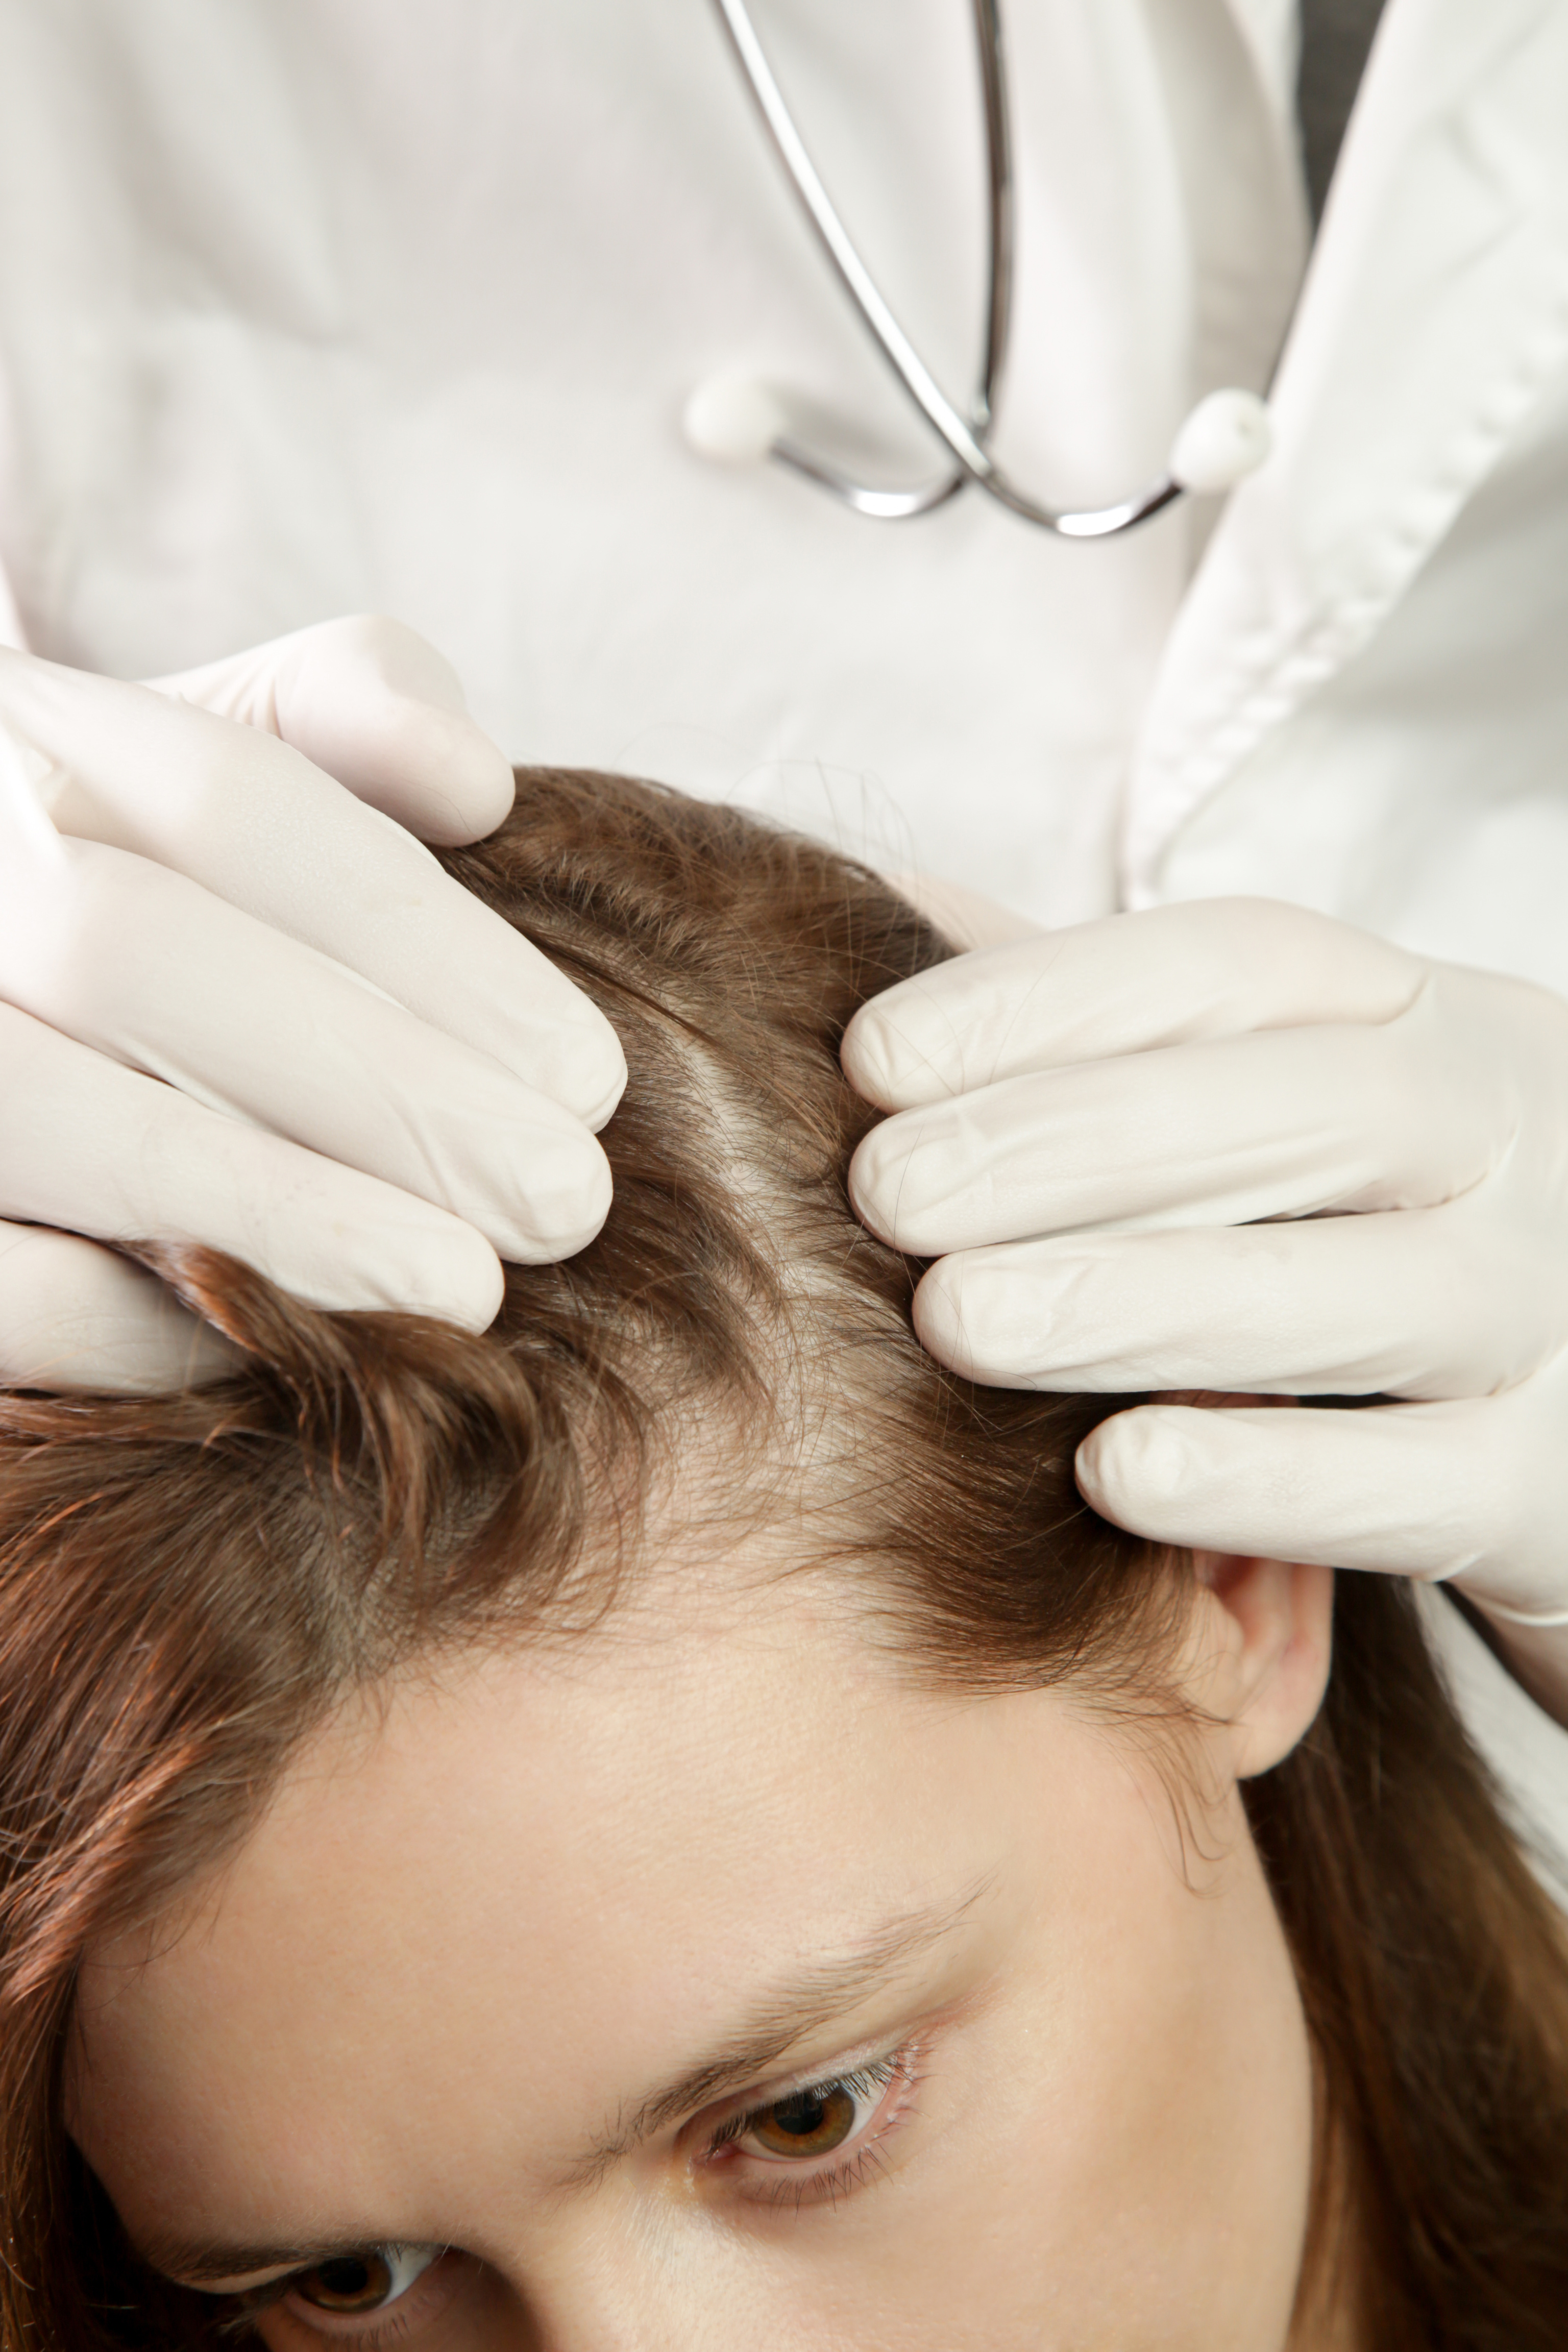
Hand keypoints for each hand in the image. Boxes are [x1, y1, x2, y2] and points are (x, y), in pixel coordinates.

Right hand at [0, 618, 624, 1390]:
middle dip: (376, 1083)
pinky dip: (120, 1317)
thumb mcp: (222, 737)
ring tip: (462, 1289)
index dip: (426, 945)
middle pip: (136, 950)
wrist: (2, 971)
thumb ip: (347, 708)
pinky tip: (275, 1341)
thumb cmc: (132, 865)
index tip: (585, 1080)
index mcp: (35, 734)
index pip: (233, 800)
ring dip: (271, 1205)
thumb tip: (472, 780)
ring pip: (46, 1110)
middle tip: (562, 1201)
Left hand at [843, 899, 1567, 1692]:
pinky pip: (1416, 1486)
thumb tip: (886, 898)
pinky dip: (1263, 1479)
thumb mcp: (1283, 1105)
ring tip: (953, 1318)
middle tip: (888, 1190)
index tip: (875, 1053)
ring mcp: (1557, 1312)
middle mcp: (1520, 1143)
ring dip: (1141, 1301)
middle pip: (1310, 1110)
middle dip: (1077, 1143)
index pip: (1249, 966)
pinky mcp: (1555, 1491)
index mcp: (1441, 1024)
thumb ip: (1112, 1029)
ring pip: (1361, 1298)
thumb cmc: (1373, 1239)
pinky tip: (1110, 1474)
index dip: (1054, 998)